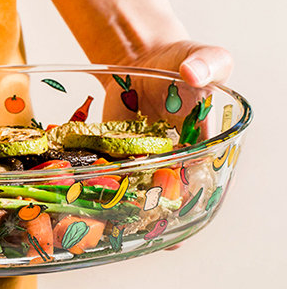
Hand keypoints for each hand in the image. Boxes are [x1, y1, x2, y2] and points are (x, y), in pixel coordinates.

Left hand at [100, 40, 232, 251]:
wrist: (145, 58)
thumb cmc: (182, 60)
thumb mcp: (204, 56)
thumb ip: (207, 63)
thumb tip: (194, 72)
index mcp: (199, 142)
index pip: (198, 175)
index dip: (191, 198)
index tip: (181, 213)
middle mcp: (169, 157)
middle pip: (164, 192)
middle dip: (156, 213)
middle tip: (145, 232)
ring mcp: (140, 156)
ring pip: (133, 188)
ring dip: (123, 206)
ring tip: (112, 227)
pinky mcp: (113, 149)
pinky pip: (105, 168)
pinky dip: (94, 180)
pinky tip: (80, 195)